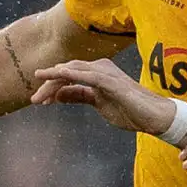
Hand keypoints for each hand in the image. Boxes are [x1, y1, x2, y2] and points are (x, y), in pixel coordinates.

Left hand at [31, 58, 176, 133]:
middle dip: (48, 85)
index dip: (52, 86)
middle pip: (66, 72)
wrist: (154, 117)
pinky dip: (70, 75)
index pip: (68, 76)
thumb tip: (58, 95)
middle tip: (33, 100)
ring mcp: (105, 73)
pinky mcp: (111, 81)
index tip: (39, 101)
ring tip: (39, 96)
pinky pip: (86, 75)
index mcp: (97, 74)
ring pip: (72, 72)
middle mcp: (100, 69)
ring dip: (53, 82)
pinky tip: (57, 77)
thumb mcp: (98, 104)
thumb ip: (79, 96)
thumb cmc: (130, 111)